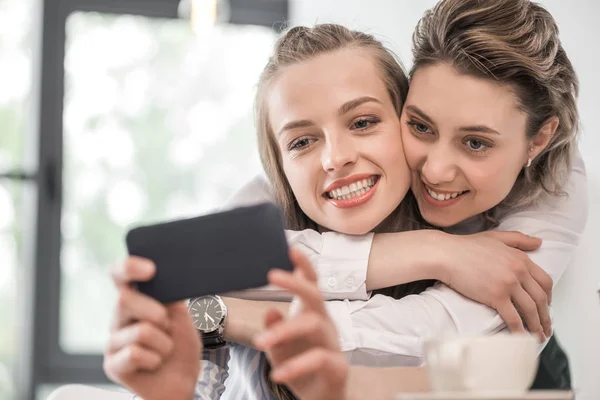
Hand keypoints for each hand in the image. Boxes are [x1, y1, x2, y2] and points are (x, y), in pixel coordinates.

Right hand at [103, 256, 199, 399]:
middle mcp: (119, 317)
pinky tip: (155, 363)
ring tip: (164, 350)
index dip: (129, 267)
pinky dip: (155, 359)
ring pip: (141, 330)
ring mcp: (113, 341)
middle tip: (167, 326)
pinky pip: (135, 353)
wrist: (183, 381)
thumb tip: (166, 275)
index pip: (120, 275)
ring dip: (164, 343)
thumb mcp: (181, 315)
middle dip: (156, 313)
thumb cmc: (181, 346)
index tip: (150, 269)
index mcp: (134, 300)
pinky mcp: (112, 364)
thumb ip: (170, 296)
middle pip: (125, 299)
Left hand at [253, 249, 348, 399]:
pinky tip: (277, 373)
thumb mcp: (279, 347)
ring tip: (259, 343)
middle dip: (295, 282)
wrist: (321, 399)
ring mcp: (332, 344)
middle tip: (272, 274)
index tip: (291, 248)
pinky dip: (295, 366)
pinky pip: (318, 359)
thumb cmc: (300, 366)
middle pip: (315, 296)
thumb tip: (270, 311)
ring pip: (313, 324)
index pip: (311, 284)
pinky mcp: (337, 367)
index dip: (304, 266)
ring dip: (284, 331)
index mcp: (310, 314)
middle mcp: (324, 324)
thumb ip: (273, 329)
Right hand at [441, 231, 552, 340]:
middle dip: (546, 317)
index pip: (544, 281)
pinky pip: (513, 317)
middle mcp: (518, 271)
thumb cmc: (466, 246)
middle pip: (540, 298)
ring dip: (537, 326)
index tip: (547, 306)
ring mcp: (508, 285)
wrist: (446, 254)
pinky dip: (520, 330)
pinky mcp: (496, 297)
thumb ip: (519, 239)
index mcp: (520, 259)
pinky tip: (521, 337)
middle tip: (546, 328)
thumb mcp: (496, 237)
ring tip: (538, 337)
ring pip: (530, 310)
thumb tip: (539, 242)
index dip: (548, 296)